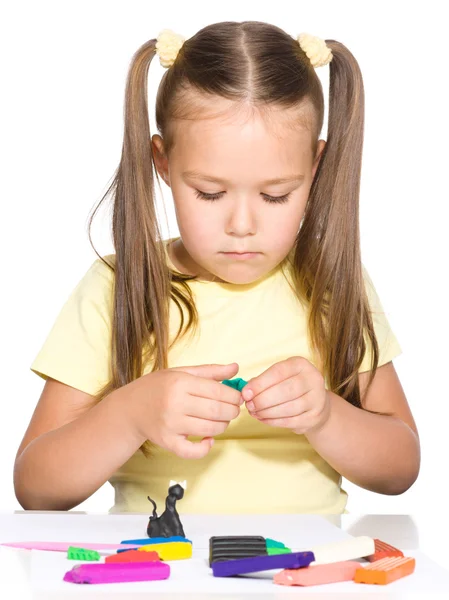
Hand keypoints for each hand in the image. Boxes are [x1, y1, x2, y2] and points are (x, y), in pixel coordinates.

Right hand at [126, 363, 241, 458]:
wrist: (130, 408)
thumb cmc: (158, 387)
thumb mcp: (182, 372)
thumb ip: (211, 371)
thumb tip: (236, 368)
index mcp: (180, 383)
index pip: (218, 391)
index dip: (234, 396)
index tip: (238, 398)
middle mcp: (175, 404)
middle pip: (217, 411)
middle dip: (232, 411)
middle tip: (234, 409)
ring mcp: (170, 425)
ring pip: (210, 429)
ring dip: (223, 426)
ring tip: (222, 420)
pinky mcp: (167, 442)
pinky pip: (193, 451)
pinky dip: (205, 448)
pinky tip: (208, 439)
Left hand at [241, 356, 330, 434]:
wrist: (315, 403)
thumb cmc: (290, 386)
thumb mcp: (279, 377)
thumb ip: (262, 381)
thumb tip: (246, 390)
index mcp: (301, 364)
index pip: (279, 372)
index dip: (260, 383)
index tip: (245, 393)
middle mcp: (313, 379)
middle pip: (285, 390)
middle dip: (263, 400)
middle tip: (249, 405)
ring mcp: (317, 399)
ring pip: (289, 408)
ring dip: (267, 412)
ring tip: (254, 412)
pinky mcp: (315, 417)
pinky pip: (291, 421)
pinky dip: (274, 421)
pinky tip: (263, 419)